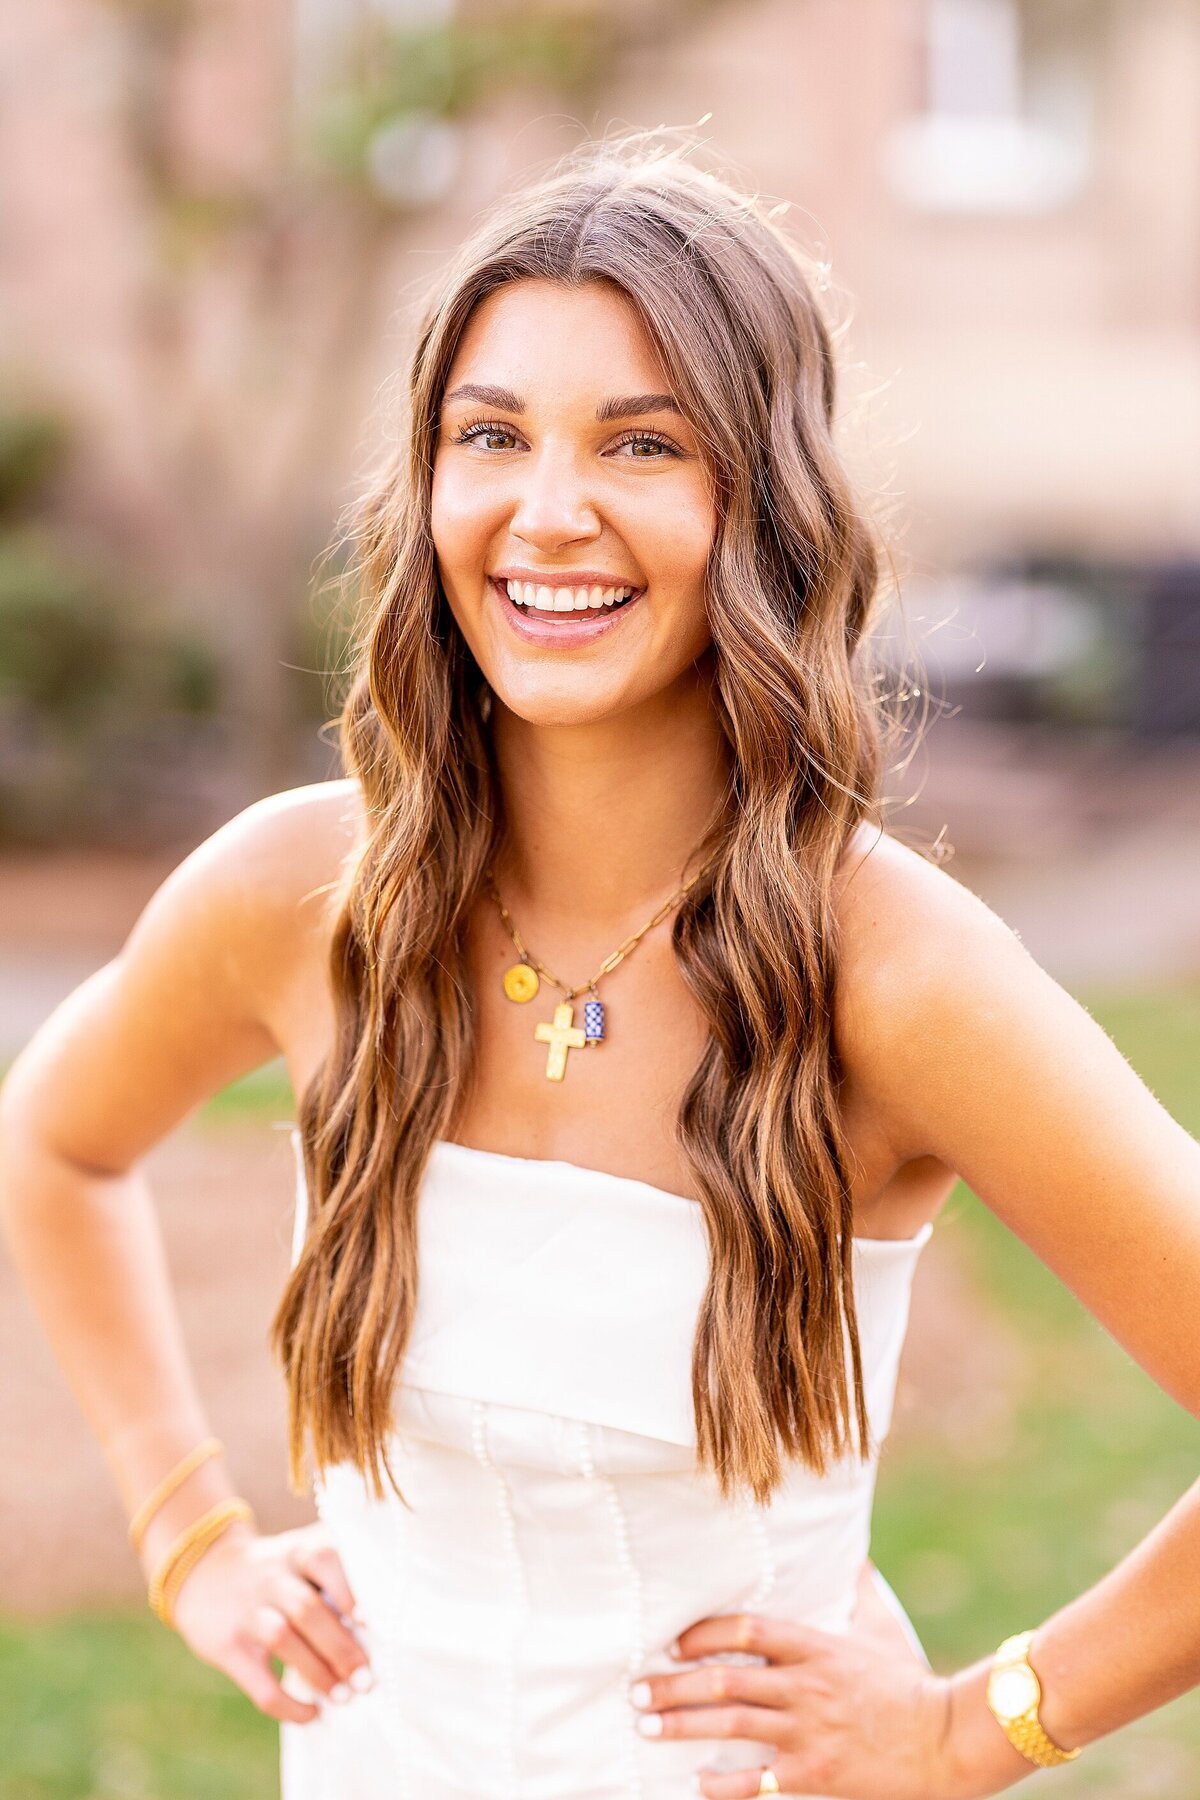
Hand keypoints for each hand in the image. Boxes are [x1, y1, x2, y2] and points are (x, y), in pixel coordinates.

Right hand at [168, 1520, 374, 1723]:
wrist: (203, 1572)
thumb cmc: (277, 1571)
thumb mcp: (299, 1555)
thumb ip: (335, 1574)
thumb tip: (384, 1620)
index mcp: (297, 1552)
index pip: (324, 1558)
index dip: (349, 1587)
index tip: (372, 1620)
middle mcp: (272, 1577)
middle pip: (308, 1608)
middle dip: (341, 1647)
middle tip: (367, 1678)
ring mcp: (247, 1611)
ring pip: (283, 1638)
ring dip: (318, 1671)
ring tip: (344, 1696)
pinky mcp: (228, 1647)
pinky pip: (258, 1681)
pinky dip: (287, 1704)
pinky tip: (311, 1713)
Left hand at [629, 1608, 963, 1799]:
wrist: (945, 1740)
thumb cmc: (910, 1683)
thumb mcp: (879, 1627)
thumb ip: (857, 1589)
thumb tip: (852, 1553)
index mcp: (815, 1646)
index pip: (745, 1629)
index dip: (703, 1633)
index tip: (673, 1642)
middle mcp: (804, 1685)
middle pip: (724, 1678)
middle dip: (674, 1684)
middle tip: (638, 1690)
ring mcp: (807, 1731)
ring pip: (729, 1723)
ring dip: (682, 1725)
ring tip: (648, 1727)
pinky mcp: (814, 1773)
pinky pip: (756, 1780)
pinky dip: (721, 1783)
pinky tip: (695, 1782)